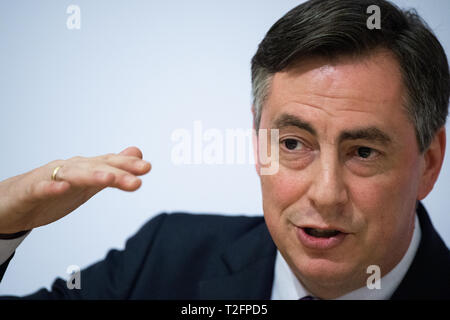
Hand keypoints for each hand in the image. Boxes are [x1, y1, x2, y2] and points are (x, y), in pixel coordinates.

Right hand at [0, 146, 150, 233]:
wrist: (13, 202)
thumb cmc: (52, 192)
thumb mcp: (88, 184)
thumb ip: (112, 170)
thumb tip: (138, 154)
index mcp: (84, 169)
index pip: (109, 164)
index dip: (127, 165)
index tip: (147, 168)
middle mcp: (69, 169)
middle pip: (96, 168)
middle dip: (118, 172)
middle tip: (138, 177)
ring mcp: (49, 178)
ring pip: (73, 175)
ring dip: (92, 176)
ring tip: (110, 179)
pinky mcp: (30, 192)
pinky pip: (42, 189)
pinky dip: (52, 188)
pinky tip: (63, 188)